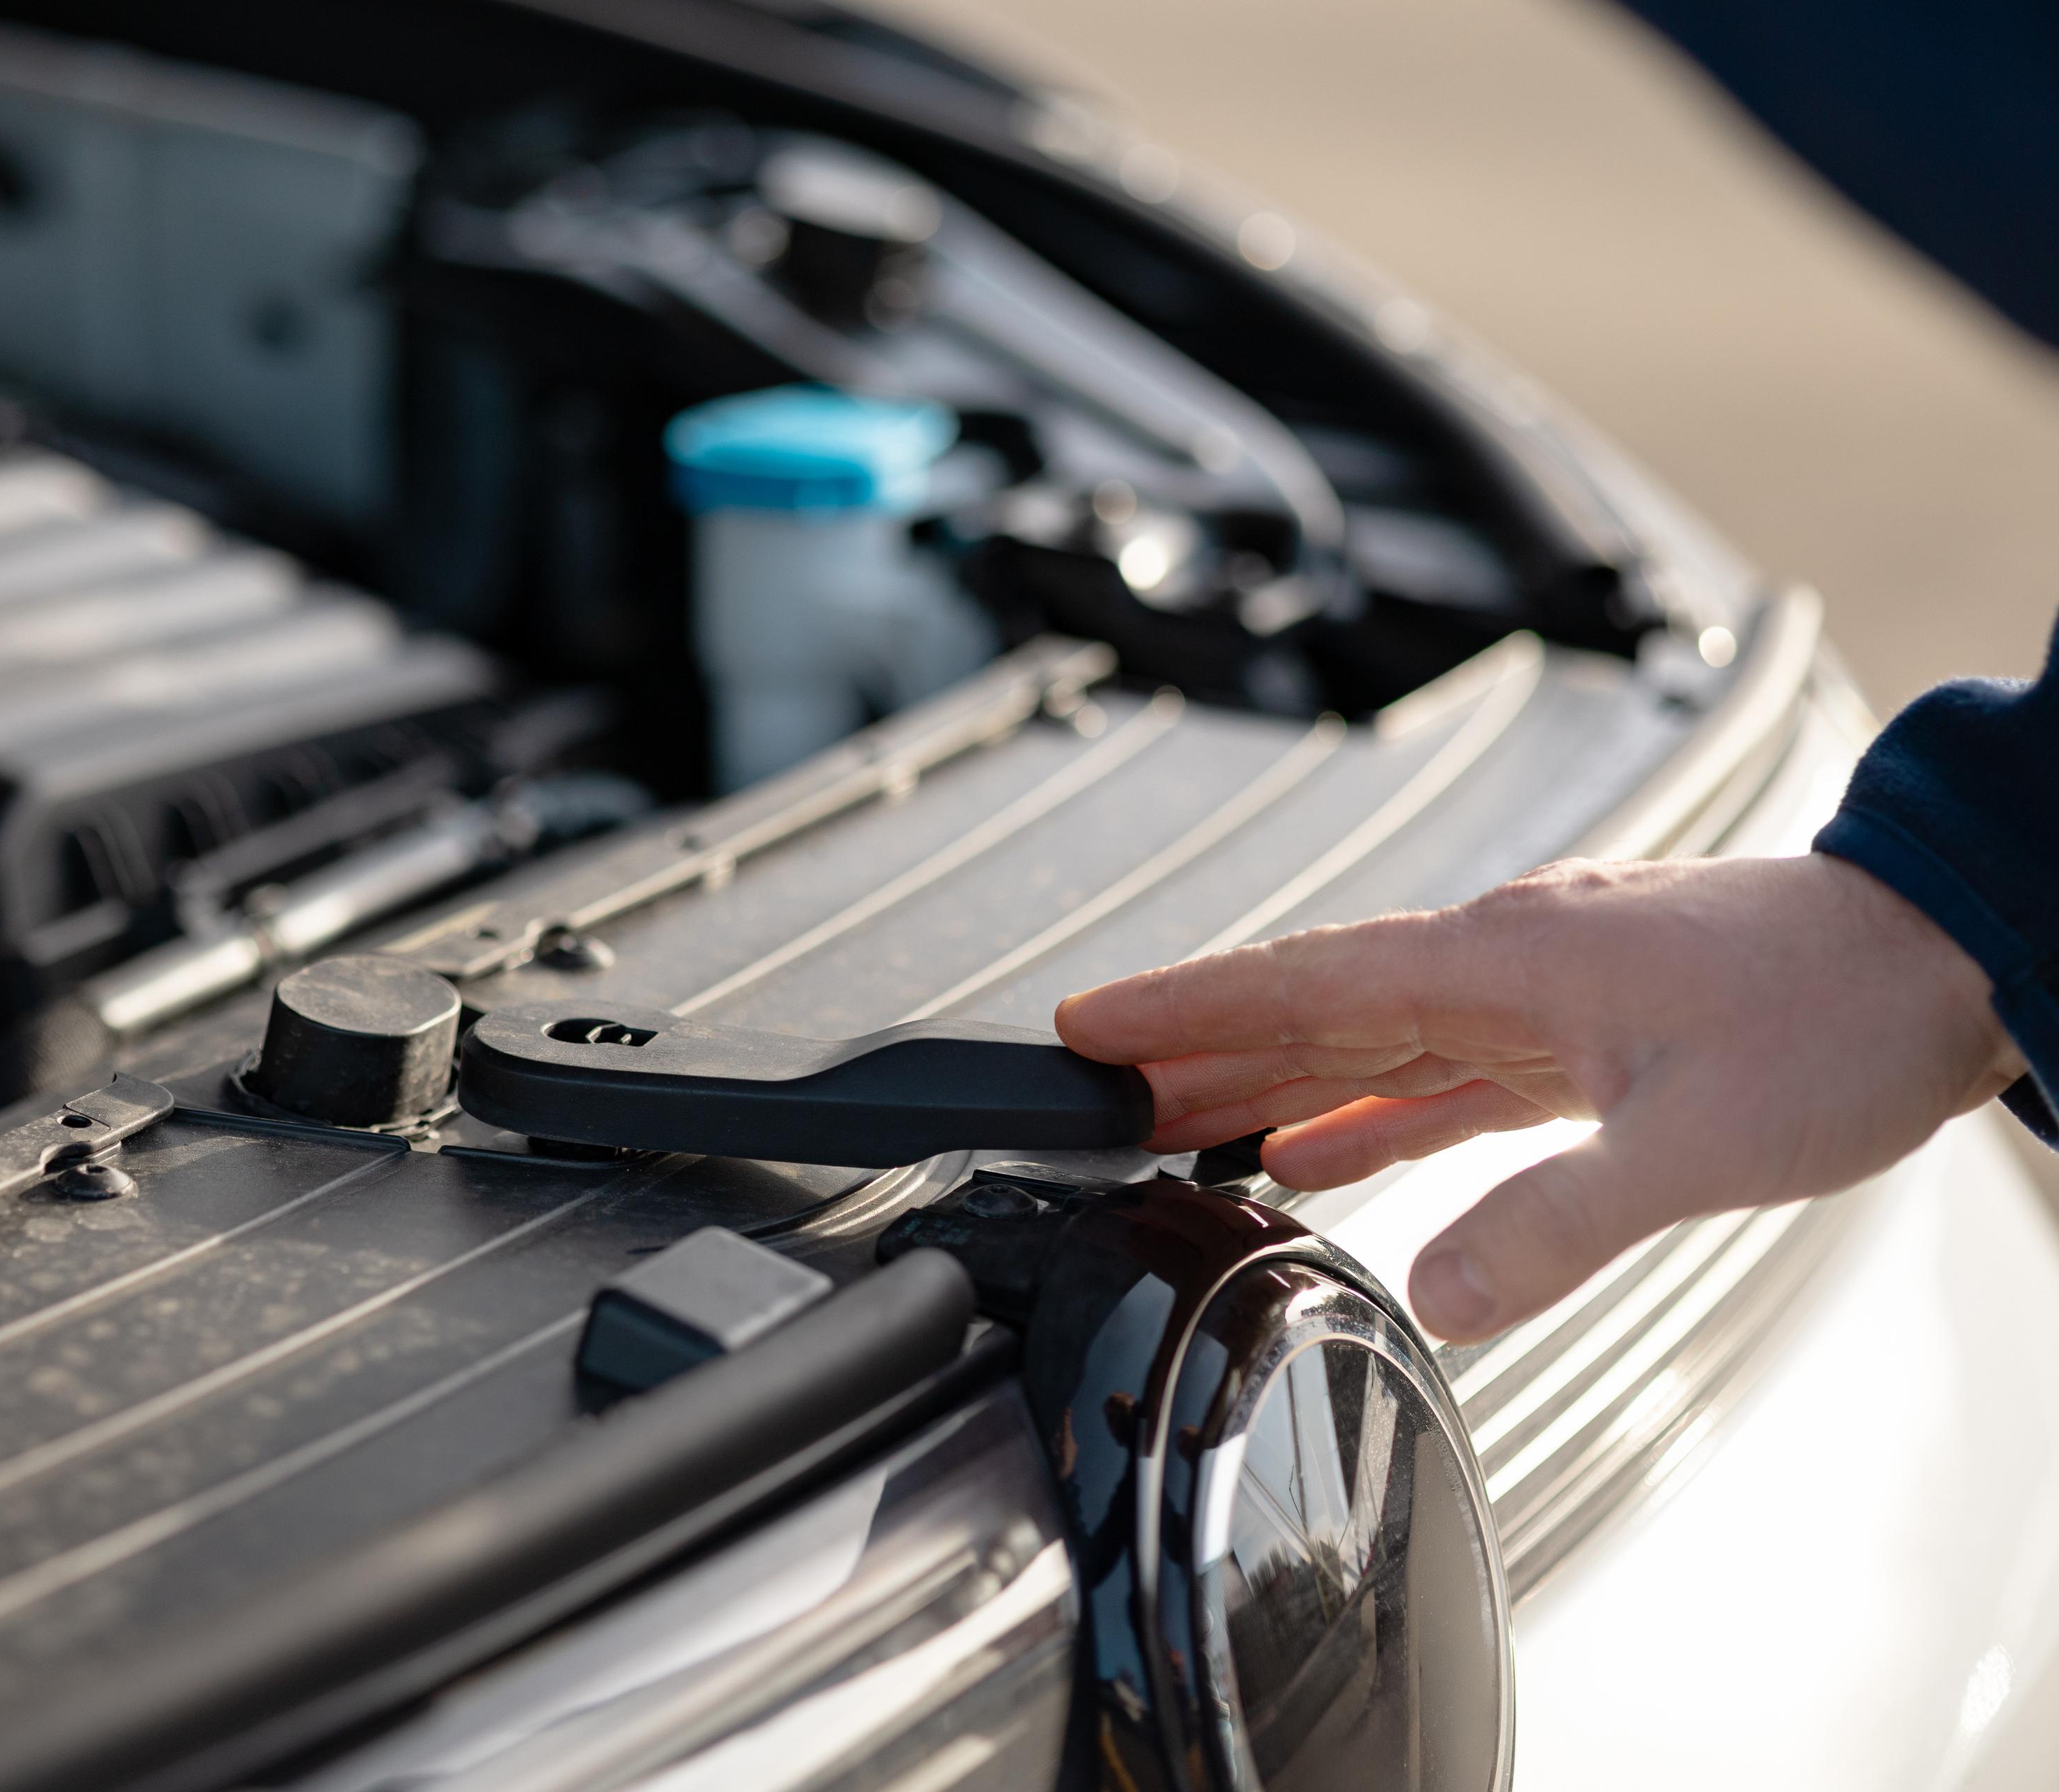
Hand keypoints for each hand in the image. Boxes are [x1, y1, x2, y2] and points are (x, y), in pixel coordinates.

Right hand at [1054, 853, 2025, 1340]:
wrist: (1950, 955)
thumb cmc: (1841, 1014)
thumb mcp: (1695, 1139)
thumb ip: (1554, 1221)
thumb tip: (1434, 1294)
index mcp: (1502, 963)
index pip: (1300, 982)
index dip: (1183, 1006)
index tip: (1082, 1022)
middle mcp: (1501, 966)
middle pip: (1311, 1010)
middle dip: (1197, 1050)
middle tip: (1090, 1090)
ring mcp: (1539, 997)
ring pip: (1367, 1041)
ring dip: (1270, 1082)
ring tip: (1174, 1123)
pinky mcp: (1579, 1036)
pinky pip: (1438, 1075)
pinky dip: (1369, 1111)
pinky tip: (1319, 1150)